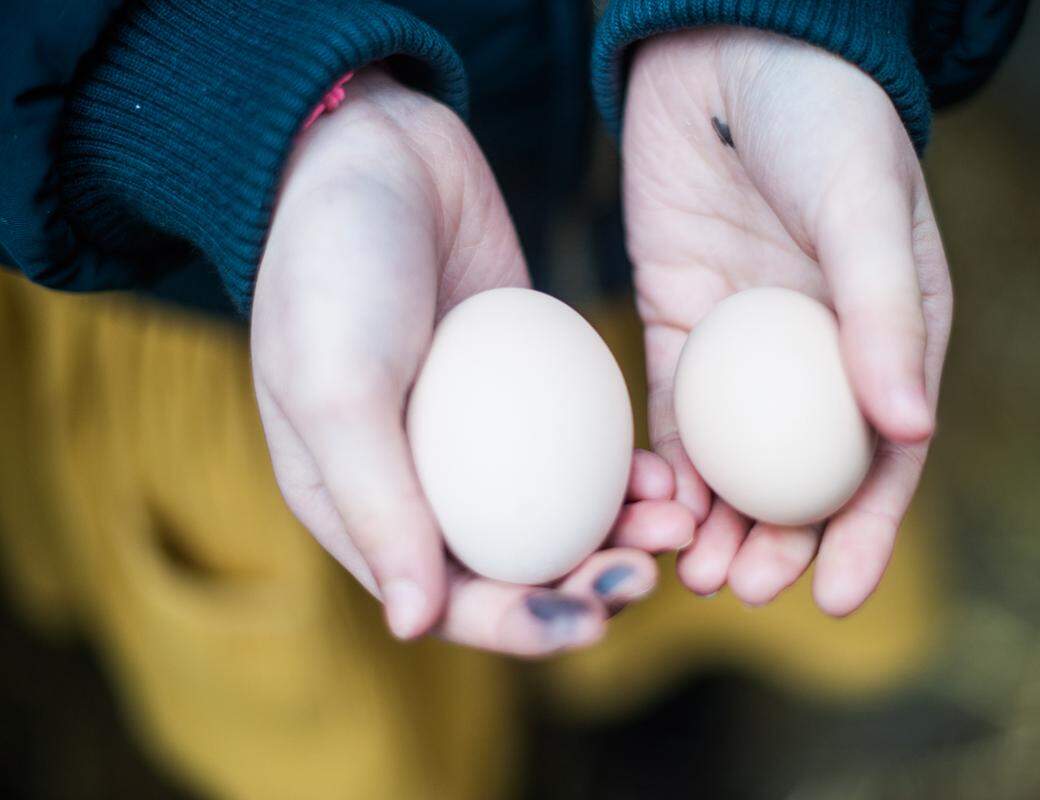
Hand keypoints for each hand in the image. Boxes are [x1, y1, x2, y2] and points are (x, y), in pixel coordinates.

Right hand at [253, 69, 692, 655]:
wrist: (376, 153)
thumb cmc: (331, 271)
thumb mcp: (334, 387)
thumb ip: (376, 504)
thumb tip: (416, 624)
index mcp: (360, 506)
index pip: (444, 600)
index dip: (519, 628)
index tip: (593, 622)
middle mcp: (423, 482)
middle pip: (515, 568)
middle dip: (585, 587)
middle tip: (649, 573)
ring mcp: (481, 435)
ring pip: (560, 514)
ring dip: (619, 533)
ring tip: (677, 526)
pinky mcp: (530, 384)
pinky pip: (583, 446)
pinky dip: (623, 469)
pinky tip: (665, 473)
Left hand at [621, 29, 951, 614]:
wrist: (726, 50)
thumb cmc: (820, 118)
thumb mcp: (863, 209)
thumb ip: (883, 314)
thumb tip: (911, 430)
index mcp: (887, 338)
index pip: (883, 460)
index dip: (864, 537)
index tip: (833, 601)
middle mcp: (814, 356)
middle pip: (800, 477)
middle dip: (777, 546)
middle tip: (738, 591)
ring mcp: (742, 347)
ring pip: (731, 459)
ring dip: (713, 522)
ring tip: (686, 572)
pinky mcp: (676, 322)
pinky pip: (669, 411)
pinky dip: (663, 464)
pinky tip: (647, 506)